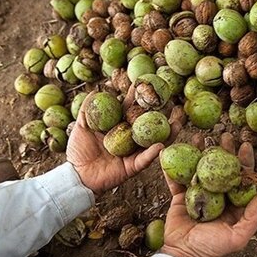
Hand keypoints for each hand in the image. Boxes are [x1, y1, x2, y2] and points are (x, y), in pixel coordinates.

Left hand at [67, 90, 184, 194]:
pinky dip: (152, 153)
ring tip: (179, 122)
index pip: (131, 108)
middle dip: (162, 112)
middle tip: (174, 101)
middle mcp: (129, 137)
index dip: (139, 97)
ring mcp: (133, 151)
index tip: (148, 82)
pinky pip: (144, 159)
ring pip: (154, 140)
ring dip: (167, 132)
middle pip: (148, 123)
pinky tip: (160, 145)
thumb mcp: (81, 126)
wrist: (76, 174)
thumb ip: (88, 110)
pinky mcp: (133, 166)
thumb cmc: (78, 150)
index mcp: (118, 126)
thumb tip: (95, 91)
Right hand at [160, 134, 256, 256]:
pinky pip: (176, 180)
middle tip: (224, 135)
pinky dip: (172, 167)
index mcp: (233, 205)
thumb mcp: (237, 237)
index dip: (244, 162)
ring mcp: (198, 196)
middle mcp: (217, 197)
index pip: (241, 179)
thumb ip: (252, 218)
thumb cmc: (213, 249)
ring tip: (199, 137)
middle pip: (221, 169)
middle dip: (223, 151)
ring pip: (200, 169)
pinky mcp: (180, 198)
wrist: (184, 256)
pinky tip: (170, 152)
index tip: (245, 146)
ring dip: (200, 153)